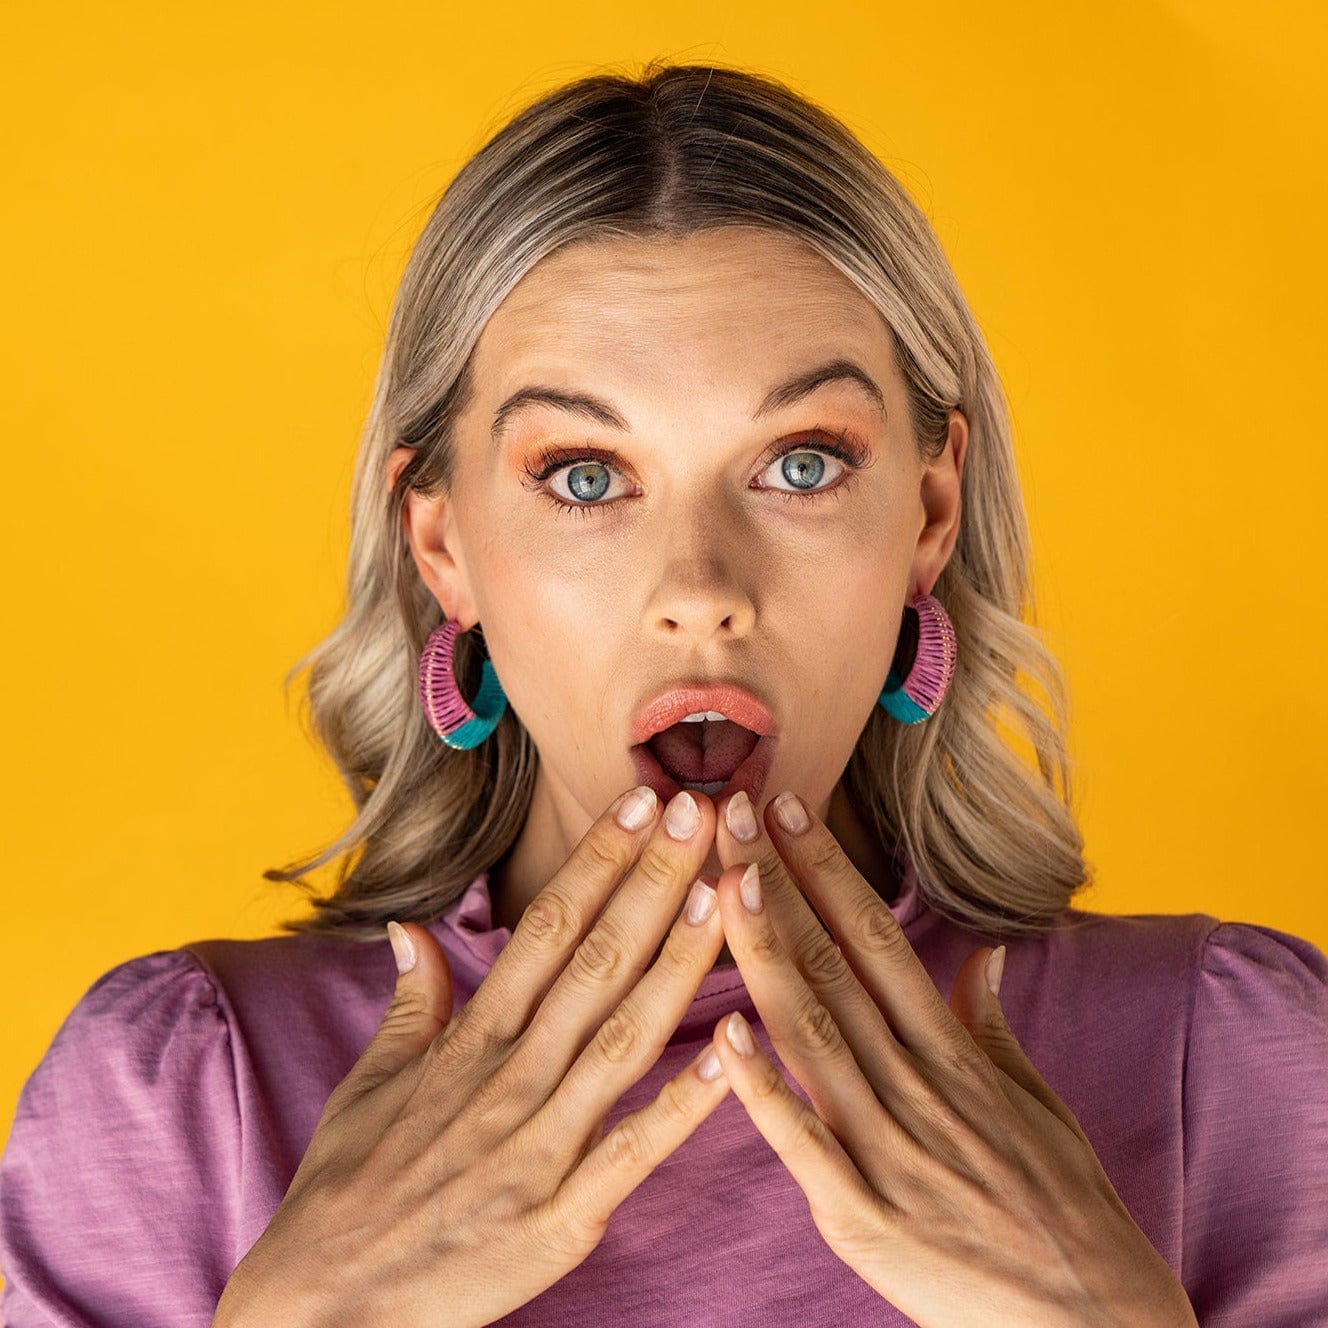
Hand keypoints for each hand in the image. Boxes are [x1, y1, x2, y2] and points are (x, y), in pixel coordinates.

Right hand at [213, 785, 730, 1327]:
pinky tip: (733, 1060)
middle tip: (701, 810)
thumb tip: (410, 928)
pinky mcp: (560, 1220)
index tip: (642, 801)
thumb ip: (409, 1001)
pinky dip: (684, 1109)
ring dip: (679, 965)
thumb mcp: (366, 1083)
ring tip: (726, 896)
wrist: (320, 1310)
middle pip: (596, 961)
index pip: (545, 926)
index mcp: (470, 1041)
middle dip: (654, 882)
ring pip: (624, 1037)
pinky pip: (633, 1154)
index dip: (599, 860)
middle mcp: (509, 1078)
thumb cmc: (347, 1191)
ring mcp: (538, 1147)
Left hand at [702, 789, 1198, 1327]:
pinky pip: (804, 1143)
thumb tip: (984, 954)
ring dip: (762, 956)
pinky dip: (764, 1092)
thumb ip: (992, 1023)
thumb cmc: (1060, 1203)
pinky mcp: (862, 1216)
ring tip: (720, 884)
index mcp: (950, 1052)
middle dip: (776, 886)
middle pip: (832, 966)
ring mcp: (887, 1149)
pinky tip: (725, 1037)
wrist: (1090, 1321)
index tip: (788, 813)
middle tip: (731, 815)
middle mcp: (915, 1085)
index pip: (876, 938)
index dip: (828, 870)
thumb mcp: (1035, 1099)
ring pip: (811, 1034)